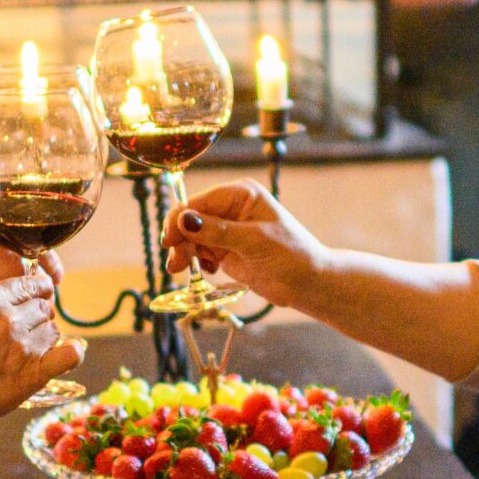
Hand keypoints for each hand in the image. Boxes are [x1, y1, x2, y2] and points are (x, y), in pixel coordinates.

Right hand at [0, 271, 81, 437]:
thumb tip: (12, 294)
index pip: (29, 283)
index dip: (37, 288)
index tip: (40, 293)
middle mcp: (8, 319)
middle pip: (43, 306)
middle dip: (39, 314)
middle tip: (28, 328)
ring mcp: (24, 347)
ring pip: (54, 330)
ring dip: (46, 336)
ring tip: (30, 348)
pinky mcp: (35, 374)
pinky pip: (70, 355)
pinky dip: (73, 353)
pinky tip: (69, 352)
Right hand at [162, 182, 331, 311]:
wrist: (308, 283)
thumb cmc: (291, 255)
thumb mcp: (254, 240)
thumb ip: (217, 231)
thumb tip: (184, 220)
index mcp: (241, 194)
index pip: (199, 201)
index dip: (180, 219)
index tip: (170, 240)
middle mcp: (231, 208)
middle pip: (190, 218)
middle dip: (180, 238)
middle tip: (176, 262)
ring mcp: (227, 230)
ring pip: (191, 236)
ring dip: (184, 252)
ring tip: (180, 269)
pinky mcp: (225, 250)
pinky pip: (199, 251)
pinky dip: (195, 260)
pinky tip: (206, 271)